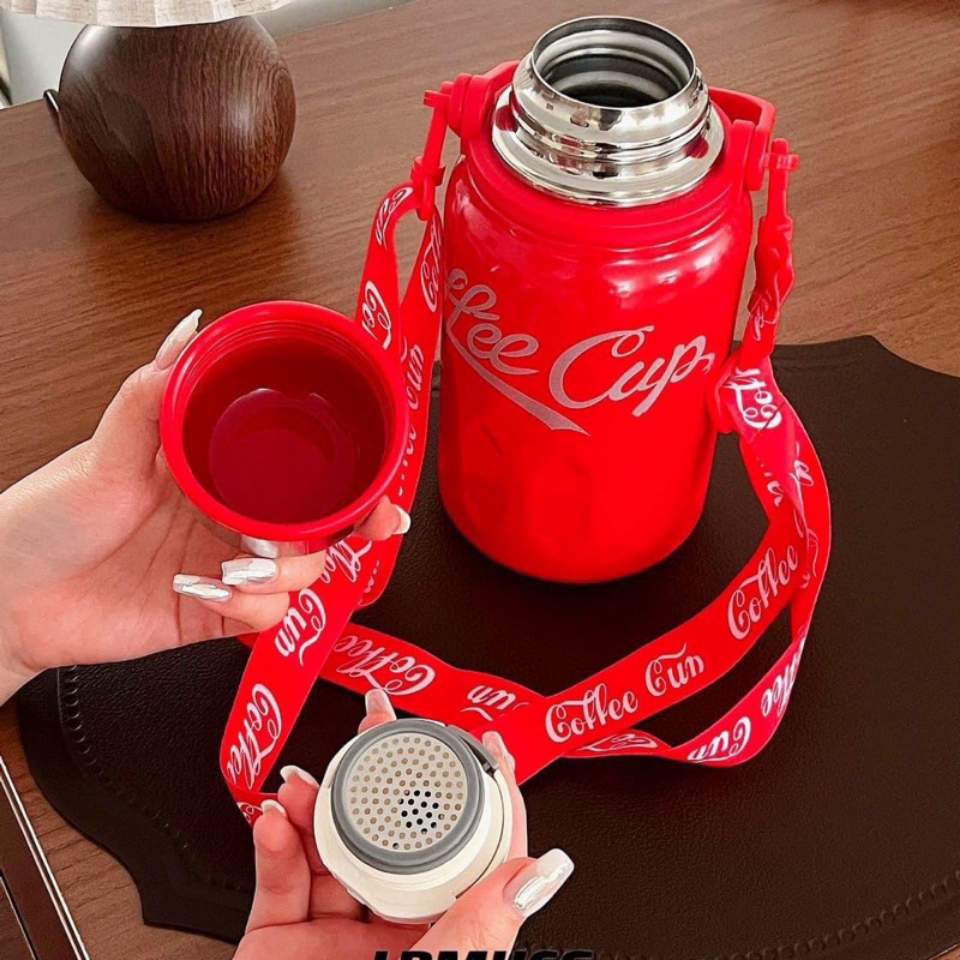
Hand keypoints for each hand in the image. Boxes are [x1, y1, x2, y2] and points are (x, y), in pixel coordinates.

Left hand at [0, 310, 409, 701]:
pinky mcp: (214, 617)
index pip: (300, 473)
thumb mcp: (105, 449)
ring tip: (240, 559)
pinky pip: (265, 619)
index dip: (350, 480)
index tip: (379, 484)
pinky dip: (252, 608)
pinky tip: (210, 591)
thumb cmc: (45, 518)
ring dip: (288, 571)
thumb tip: (192, 330)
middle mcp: (230, 520)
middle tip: (359, 531)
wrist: (6, 597)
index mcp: (217, 474)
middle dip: (352, 532)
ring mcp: (226, 569)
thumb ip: (155, 393)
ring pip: (302, 575)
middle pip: (320, 528)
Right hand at [236, 689, 573, 959]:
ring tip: (308, 782)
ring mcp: (333, 935)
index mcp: (443, 941)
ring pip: (331, 846)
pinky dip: (273, 844)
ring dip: (317, 805)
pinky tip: (274, 821)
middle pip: (393, 834)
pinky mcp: (278, 942)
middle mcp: (391, 932)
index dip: (477, 791)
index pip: (468, 852)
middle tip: (379, 721)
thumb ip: (485, 927)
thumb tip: (543, 870)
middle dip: (383, 773)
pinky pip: (278, 880)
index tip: (479, 741)